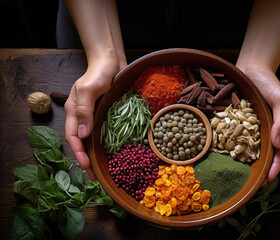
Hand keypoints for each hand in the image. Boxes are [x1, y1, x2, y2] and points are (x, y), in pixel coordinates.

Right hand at [65, 58, 125, 179]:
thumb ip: (84, 109)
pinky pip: (105, 133)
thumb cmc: (98, 73)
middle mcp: (83, 117)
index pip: (73, 137)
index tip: (87, 166)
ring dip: (96, 155)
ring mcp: (95, 117)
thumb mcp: (89, 88)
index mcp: (74, 111)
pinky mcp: (106, 115)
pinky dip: (107, 145)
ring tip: (104, 171)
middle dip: (87, 160)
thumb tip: (83, 134)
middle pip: (82, 142)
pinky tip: (114, 154)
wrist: (111, 62)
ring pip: (93, 140)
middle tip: (95, 177)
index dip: (79, 153)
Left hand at [237, 64, 279, 182]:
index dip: (276, 166)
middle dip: (263, 170)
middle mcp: (268, 130)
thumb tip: (278, 144)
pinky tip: (230, 156)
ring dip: (250, 163)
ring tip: (243, 177)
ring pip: (253, 149)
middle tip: (255, 186)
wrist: (251, 69)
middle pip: (267, 154)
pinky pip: (239, 138)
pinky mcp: (241, 122)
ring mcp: (254, 127)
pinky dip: (237, 148)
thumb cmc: (269, 84)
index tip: (268, 180)